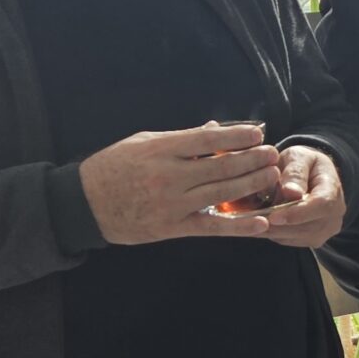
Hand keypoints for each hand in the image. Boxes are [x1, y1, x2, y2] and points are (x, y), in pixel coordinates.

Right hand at [77, 122, 281, 244]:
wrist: (84, 204)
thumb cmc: (113, 167)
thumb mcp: (142, 143)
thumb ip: (180, 138)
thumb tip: (214, 130)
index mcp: (161, 150)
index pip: (208, 140)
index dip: (237, 136)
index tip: (258, 133)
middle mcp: (169, 176)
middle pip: (221, 166)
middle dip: (252, 160)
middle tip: (274, 154)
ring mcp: (172, 203)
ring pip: (221, 193)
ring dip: (252, 184)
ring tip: (273, 176)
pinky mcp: (172, 227)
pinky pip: (212, 226)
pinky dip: (238, 226)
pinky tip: (261, 222)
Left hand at [262, 144, 346, 248]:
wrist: (309, 175)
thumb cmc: (302, 163)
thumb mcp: (298, 157)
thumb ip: (295, 172)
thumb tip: (291, 192)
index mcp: (333, 189)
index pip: (322, 205)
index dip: (298, 213)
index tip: (274, 216)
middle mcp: (335, 214)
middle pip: (309, 227)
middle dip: (279, 226)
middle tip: (252, 222)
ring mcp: (326, 229)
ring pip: (297, 237)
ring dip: (273, 231)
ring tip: (250, 222)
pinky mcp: (312, 239)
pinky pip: (291, 241)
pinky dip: (273, 234)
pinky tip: (258, 223)